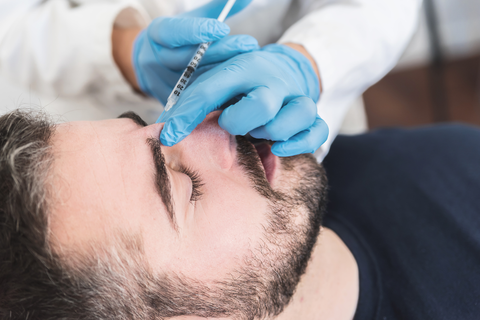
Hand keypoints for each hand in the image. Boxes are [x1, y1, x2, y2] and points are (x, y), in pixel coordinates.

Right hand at [131, 0, 257, 103]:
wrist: (153, 63)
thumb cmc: (180, 38)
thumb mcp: (193, 20)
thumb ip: (216, 10)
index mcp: (156, 34)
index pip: (173, 32)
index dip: (197, 31)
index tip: (224, 28)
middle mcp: (154, 60)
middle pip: (188, 59)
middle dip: (221, 51)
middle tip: (249, 44)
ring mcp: (161, 84)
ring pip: (194, 81)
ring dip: (224, 72)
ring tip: (250, 64)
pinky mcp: (170, 102)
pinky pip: (196, 99)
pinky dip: (219, 92)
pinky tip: (242, 87)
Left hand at [158, 44, 328, 156]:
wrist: (284, 68)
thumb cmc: (242, 83)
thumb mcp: (217, 82)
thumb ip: (195, 103)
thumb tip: (168, 133)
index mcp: (243, 68)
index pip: (211, 90)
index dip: (187, 115)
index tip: (169, 137)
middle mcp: (273, 81)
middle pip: (262, 104)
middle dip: (241, 122)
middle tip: (232, 125)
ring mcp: (296, 97)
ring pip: (295, 115)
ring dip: (273, 132)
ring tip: (259, 133)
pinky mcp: (312, 115)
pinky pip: (316, 131)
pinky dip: (299, 143)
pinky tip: (279, 148)